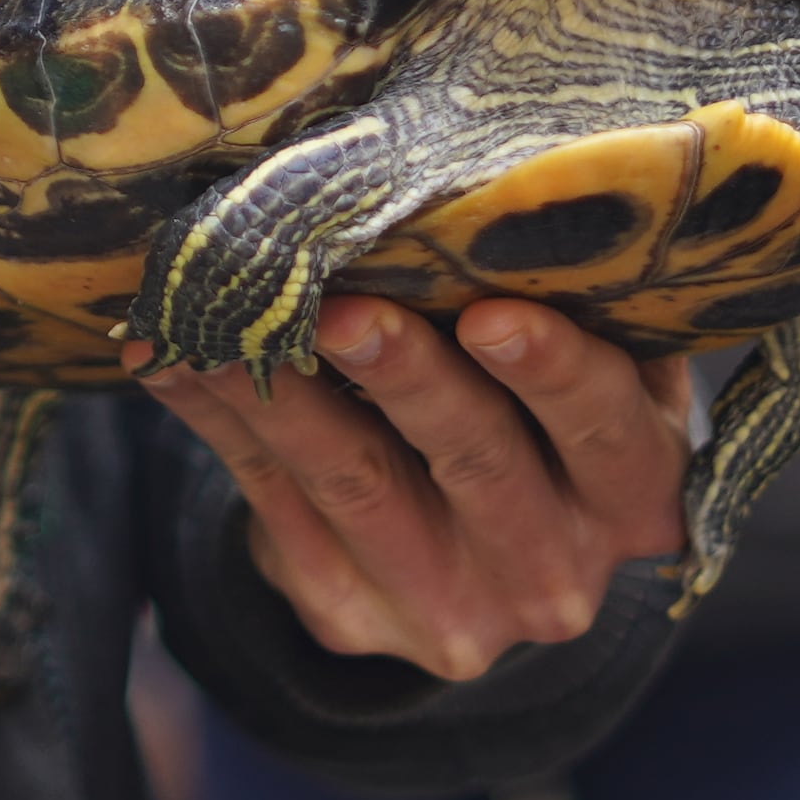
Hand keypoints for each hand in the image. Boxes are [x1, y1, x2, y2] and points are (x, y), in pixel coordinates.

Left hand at [129, 296, 691, 679]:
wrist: (475, 563)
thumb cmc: (541, 419)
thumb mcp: (594, 380)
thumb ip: (571, 313)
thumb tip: (487, 184)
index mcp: (633, 496)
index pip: (602, 428)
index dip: (550, 370)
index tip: (489, 310)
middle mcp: (554, 569)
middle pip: (476, 458)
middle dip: (404, 376)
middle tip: (340, 308)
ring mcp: (450, 607)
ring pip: (356, 483)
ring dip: (283, 390)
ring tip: (222, 318)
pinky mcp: (351, 615)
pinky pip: (272, 506)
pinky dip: (217, 422)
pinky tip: (165, 359)